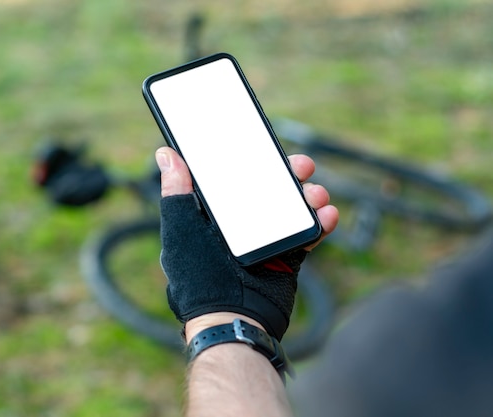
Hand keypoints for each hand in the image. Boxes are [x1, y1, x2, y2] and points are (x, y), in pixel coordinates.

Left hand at [155, 147, 338, 339]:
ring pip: (292, 208)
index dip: (250, 160)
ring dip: (308, 196)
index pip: (234, 178)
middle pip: (268, 188)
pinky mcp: (286, 257)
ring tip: (315, 194)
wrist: (231, 321)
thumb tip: (166, 154)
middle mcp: (240, 225)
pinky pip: (306, 235)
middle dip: (288, 174)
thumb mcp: (181, 230)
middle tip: (301, 165)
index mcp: (214, 216)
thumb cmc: (197, 278)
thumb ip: (176, 194)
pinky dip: (320, 223)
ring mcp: (265, 241)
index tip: (264, 145)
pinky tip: (327, 215)